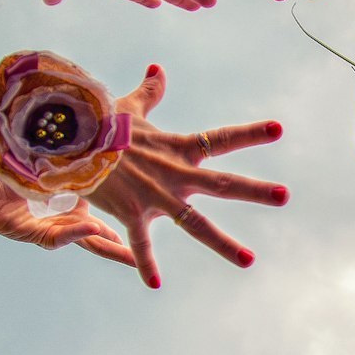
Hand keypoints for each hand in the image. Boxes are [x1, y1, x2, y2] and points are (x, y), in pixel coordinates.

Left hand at [0, 173, 135, 266]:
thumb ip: (78, 162)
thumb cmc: (16, 172)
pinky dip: (79, 233)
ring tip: (130, 255)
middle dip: (124, 248)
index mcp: (75, 208)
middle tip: (145, 258)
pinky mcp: (40, 235)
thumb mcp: (57, 167)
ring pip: (88, 244)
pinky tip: (95, 229)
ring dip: (108, 247)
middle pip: (102, 239)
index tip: (148, 221)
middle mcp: (68, 222)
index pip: (105, 218)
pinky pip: (64, 236)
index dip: (126, 221)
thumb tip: (103, 143)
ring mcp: (56, 230)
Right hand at [91, 65, 288, 287]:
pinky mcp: (131, 212)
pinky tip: (154, 285)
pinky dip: (145, 264)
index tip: (279, 130)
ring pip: (195, 223)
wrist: (69, 138)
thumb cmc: (101, 125)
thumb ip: (149, 94)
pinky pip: (140, 243)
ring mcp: (156, 195)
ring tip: (249, 261)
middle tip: (285, 196)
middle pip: (223, 183)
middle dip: (254, 190)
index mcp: (179, 149)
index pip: (222, 139)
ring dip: (223, 244)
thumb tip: (157, 69)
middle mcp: (175, 174)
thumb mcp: (129, 108)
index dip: (251, 134)